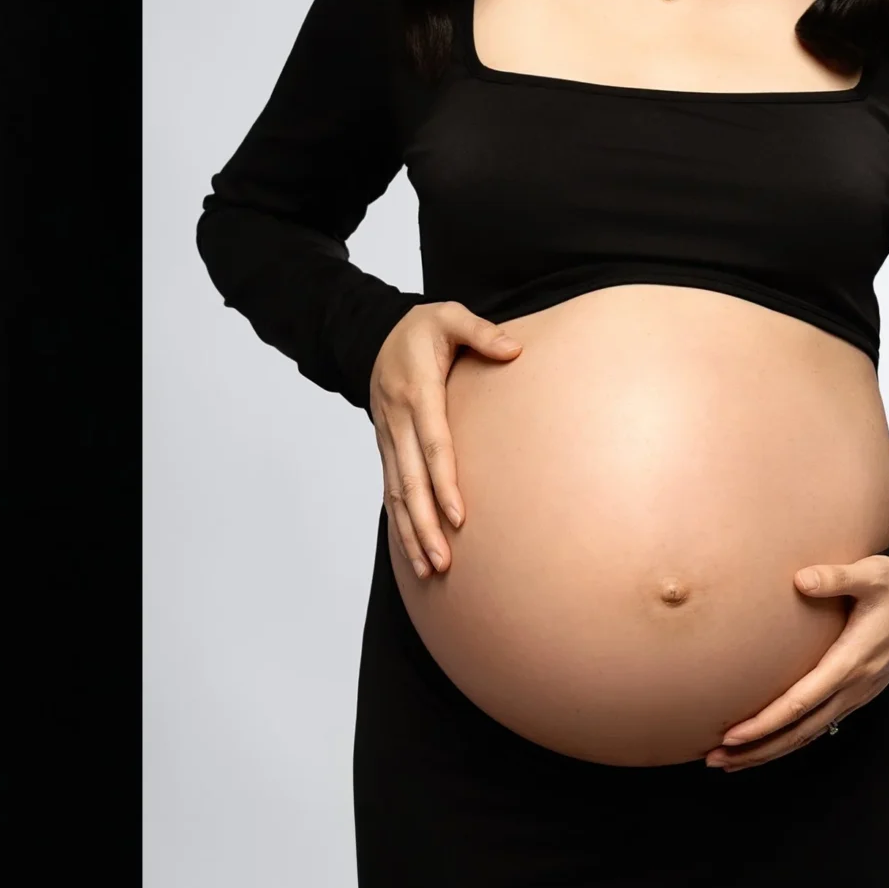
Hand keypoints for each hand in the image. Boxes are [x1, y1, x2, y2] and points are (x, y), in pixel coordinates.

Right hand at [368, 301, 522, 577]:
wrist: (375, 334)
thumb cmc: (421, 329)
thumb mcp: (450, 316)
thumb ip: (482, 332)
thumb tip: (514, 349)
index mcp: (417, 393)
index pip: (433, 446)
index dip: (444, 483)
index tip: (459, 517)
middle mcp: (397, 421)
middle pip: (410, 483)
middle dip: (425, 525)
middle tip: (442, 562)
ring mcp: (388, 438)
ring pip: (397, 494)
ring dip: (411, 534)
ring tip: (428, 570)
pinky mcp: (387, 448)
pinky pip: (391, 490)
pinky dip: (400, 522)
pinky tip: (414, 550)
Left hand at [706, 555, 888, 770]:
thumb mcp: (873, 574)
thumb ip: (837, 577)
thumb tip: (801, 580)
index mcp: (851, 662)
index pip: (801, 702)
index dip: (766, 723)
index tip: (733, 736)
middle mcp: (853, 687)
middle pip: (799, 731)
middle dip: (757, 749)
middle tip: (716, 759)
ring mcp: (855, 696)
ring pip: (808, 735)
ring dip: (769, 751)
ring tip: (729, 762)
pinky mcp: (854, 697)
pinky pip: (817, 727)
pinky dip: (788, 741)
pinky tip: (764, 746)